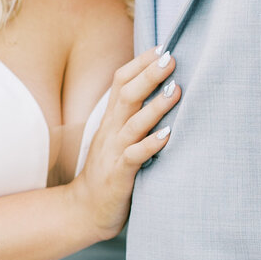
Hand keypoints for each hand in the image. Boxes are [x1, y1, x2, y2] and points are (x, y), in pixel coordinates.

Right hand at [70, 48, 180, 240]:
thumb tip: (159, 93)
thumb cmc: (108, 173)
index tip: (161, 48)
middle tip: (171, 58)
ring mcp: (113, 152)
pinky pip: (134, 156)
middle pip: (126, 95)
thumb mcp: (117, 140)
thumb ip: (132, 118)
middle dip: (149, 75)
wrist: (83, 211)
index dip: (139, 64)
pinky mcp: (118, 175)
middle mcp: (111, 132)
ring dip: (155, 106)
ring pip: (133, 123)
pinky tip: (168, 136)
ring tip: (176, 90)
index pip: (120, 83)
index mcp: (111, 121)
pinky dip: (150, 145)